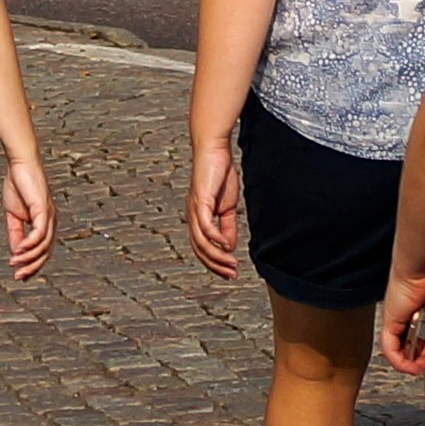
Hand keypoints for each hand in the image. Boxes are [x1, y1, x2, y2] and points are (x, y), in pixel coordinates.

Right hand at [1, 154, 54, 281]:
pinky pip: (39, 233)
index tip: (19, 277)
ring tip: (14, 264)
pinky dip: (29, 244)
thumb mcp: (14, 215)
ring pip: (43, 246)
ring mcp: (49, 217)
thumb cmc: (18, 187)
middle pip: (46, 253)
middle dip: (32, 267)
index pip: (43, 252)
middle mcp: (51, 223)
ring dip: (28, 257)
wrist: (20, 164)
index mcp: (45, 225)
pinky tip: (18, 251)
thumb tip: (16, 253)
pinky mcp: (44, 210)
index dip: (33, 266)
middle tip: (18, 277)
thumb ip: (16, 234)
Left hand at [182, 132, 240, 277]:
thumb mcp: (227, 207)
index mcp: (197, 217)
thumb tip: (229, 247)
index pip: (201, 247)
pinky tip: (227, 246)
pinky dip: (215, 238)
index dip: (214, 262)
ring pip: (201, 241)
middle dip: (215, 265)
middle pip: (198, 249)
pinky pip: (205, 225)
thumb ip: (228, 227)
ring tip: (232, 264)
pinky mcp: (200, 200)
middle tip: (232, 275)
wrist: (215, 150)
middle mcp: (192, 215)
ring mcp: (194, 208)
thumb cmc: (220, 174)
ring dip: (217, 256)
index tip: (230, 273)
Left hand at [380, 248, 424, 374]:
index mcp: (416, 307)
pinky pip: (389, 348)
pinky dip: (400, 362)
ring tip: (423, 365)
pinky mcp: (391, 319)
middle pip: (405, 345)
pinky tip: (413, 367)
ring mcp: (395, 317)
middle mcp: (403, 313)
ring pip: (395, 349)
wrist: (424, 256)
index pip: (414, 334)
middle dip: (420, 357)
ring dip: (410, 363)